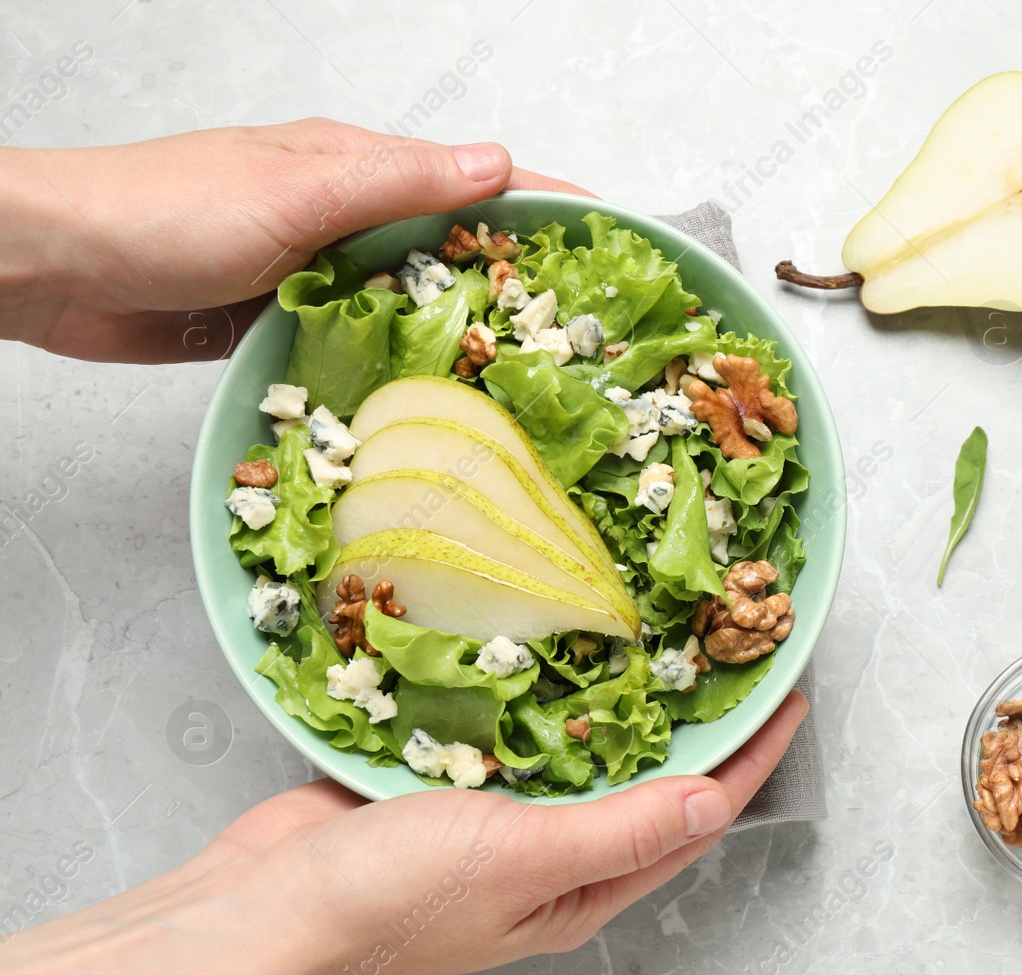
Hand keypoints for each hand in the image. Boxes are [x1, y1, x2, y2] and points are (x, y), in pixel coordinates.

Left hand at [0, 119, 590, 362]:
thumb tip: (504, 165)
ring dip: (457, 339)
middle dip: (518, 288)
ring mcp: (313, 272)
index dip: (547, 210)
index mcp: (355, 167)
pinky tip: (428, 406)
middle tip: (583, 344)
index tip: (610, 249)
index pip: (476, 181)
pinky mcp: (282, 323)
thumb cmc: (164, 214)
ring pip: (408, 306)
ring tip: (526, 389)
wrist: (51, 268)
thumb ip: (402, 181)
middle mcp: (342, 216)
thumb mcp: (300, 188)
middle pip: (452, 250)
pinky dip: (396, 371)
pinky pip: (359, 346)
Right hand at [0, 691, 807, 974]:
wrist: (264, 904)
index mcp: (584, 891)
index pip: (697, 816)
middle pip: (651, 784)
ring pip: (586, 755)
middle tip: (732, 655)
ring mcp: (501, 824)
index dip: (751, 757)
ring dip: (627, 705)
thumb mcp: (523, 859)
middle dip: (698, 724)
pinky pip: (521, 737)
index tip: (790, 693)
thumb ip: (621, 828)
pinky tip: (559, 655)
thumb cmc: (392, 898)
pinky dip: (549, 697)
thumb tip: (717, 798)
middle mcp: (554, 860)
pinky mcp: (451, 789)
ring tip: (666, 643)